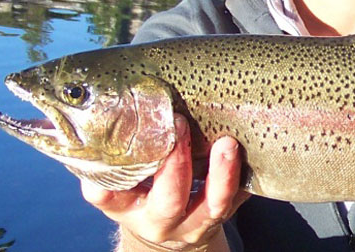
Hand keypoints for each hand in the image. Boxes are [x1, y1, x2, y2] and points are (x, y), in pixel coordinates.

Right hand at [80, 113, 249, 247]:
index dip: (110, 181)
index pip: (107, 195)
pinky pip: (239, 200)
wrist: (170, 226)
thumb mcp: (122, 179)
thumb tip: (104, 98)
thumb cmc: (142, 189)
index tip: (122, 147)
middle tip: (180, 124)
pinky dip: (244, 177)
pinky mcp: (223, 217)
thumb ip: (116, 151)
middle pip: (167, 201)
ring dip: (222, 174)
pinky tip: (250, 152)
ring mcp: (195, 223)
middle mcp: (158, 220)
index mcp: (125, 207)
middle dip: (175, 164)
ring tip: (227, 143)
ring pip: (212, 206)